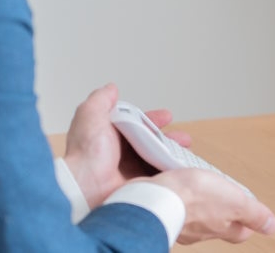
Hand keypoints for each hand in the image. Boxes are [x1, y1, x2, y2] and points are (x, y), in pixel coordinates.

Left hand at [62, 83, 192, 207]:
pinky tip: (183, 168)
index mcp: (111, 137)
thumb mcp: (90, 115)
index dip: (154, 120)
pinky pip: (160, 176)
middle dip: (171, 139)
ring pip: (159, 159)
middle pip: (152, 143)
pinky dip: (172, 171)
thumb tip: (111, 88)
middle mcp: (122, 155)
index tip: (168, 116)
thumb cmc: (87, 152)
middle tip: (184, 139)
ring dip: (175, 154)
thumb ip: (101, 99)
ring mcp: (131, 172)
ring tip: (187, 153)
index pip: (138, 125)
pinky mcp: (140, 186)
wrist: (88, 185)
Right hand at [151, 169, 274, 243]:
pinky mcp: (161, 211)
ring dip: (198, 203)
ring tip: (201, 187)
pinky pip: (174, 207)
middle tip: (226, 198)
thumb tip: (272, 226)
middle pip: (217, 226)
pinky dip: (177, 197)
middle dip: (222, 213)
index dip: (247, 222)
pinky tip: (177, 186)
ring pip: (195, 217)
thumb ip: (254, 214)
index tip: (251, 213)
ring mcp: (179, 223)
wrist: (153, 198)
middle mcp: (200, 231)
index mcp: (221, 227)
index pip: (240, 232)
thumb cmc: (193, 199)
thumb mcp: (235, 202)